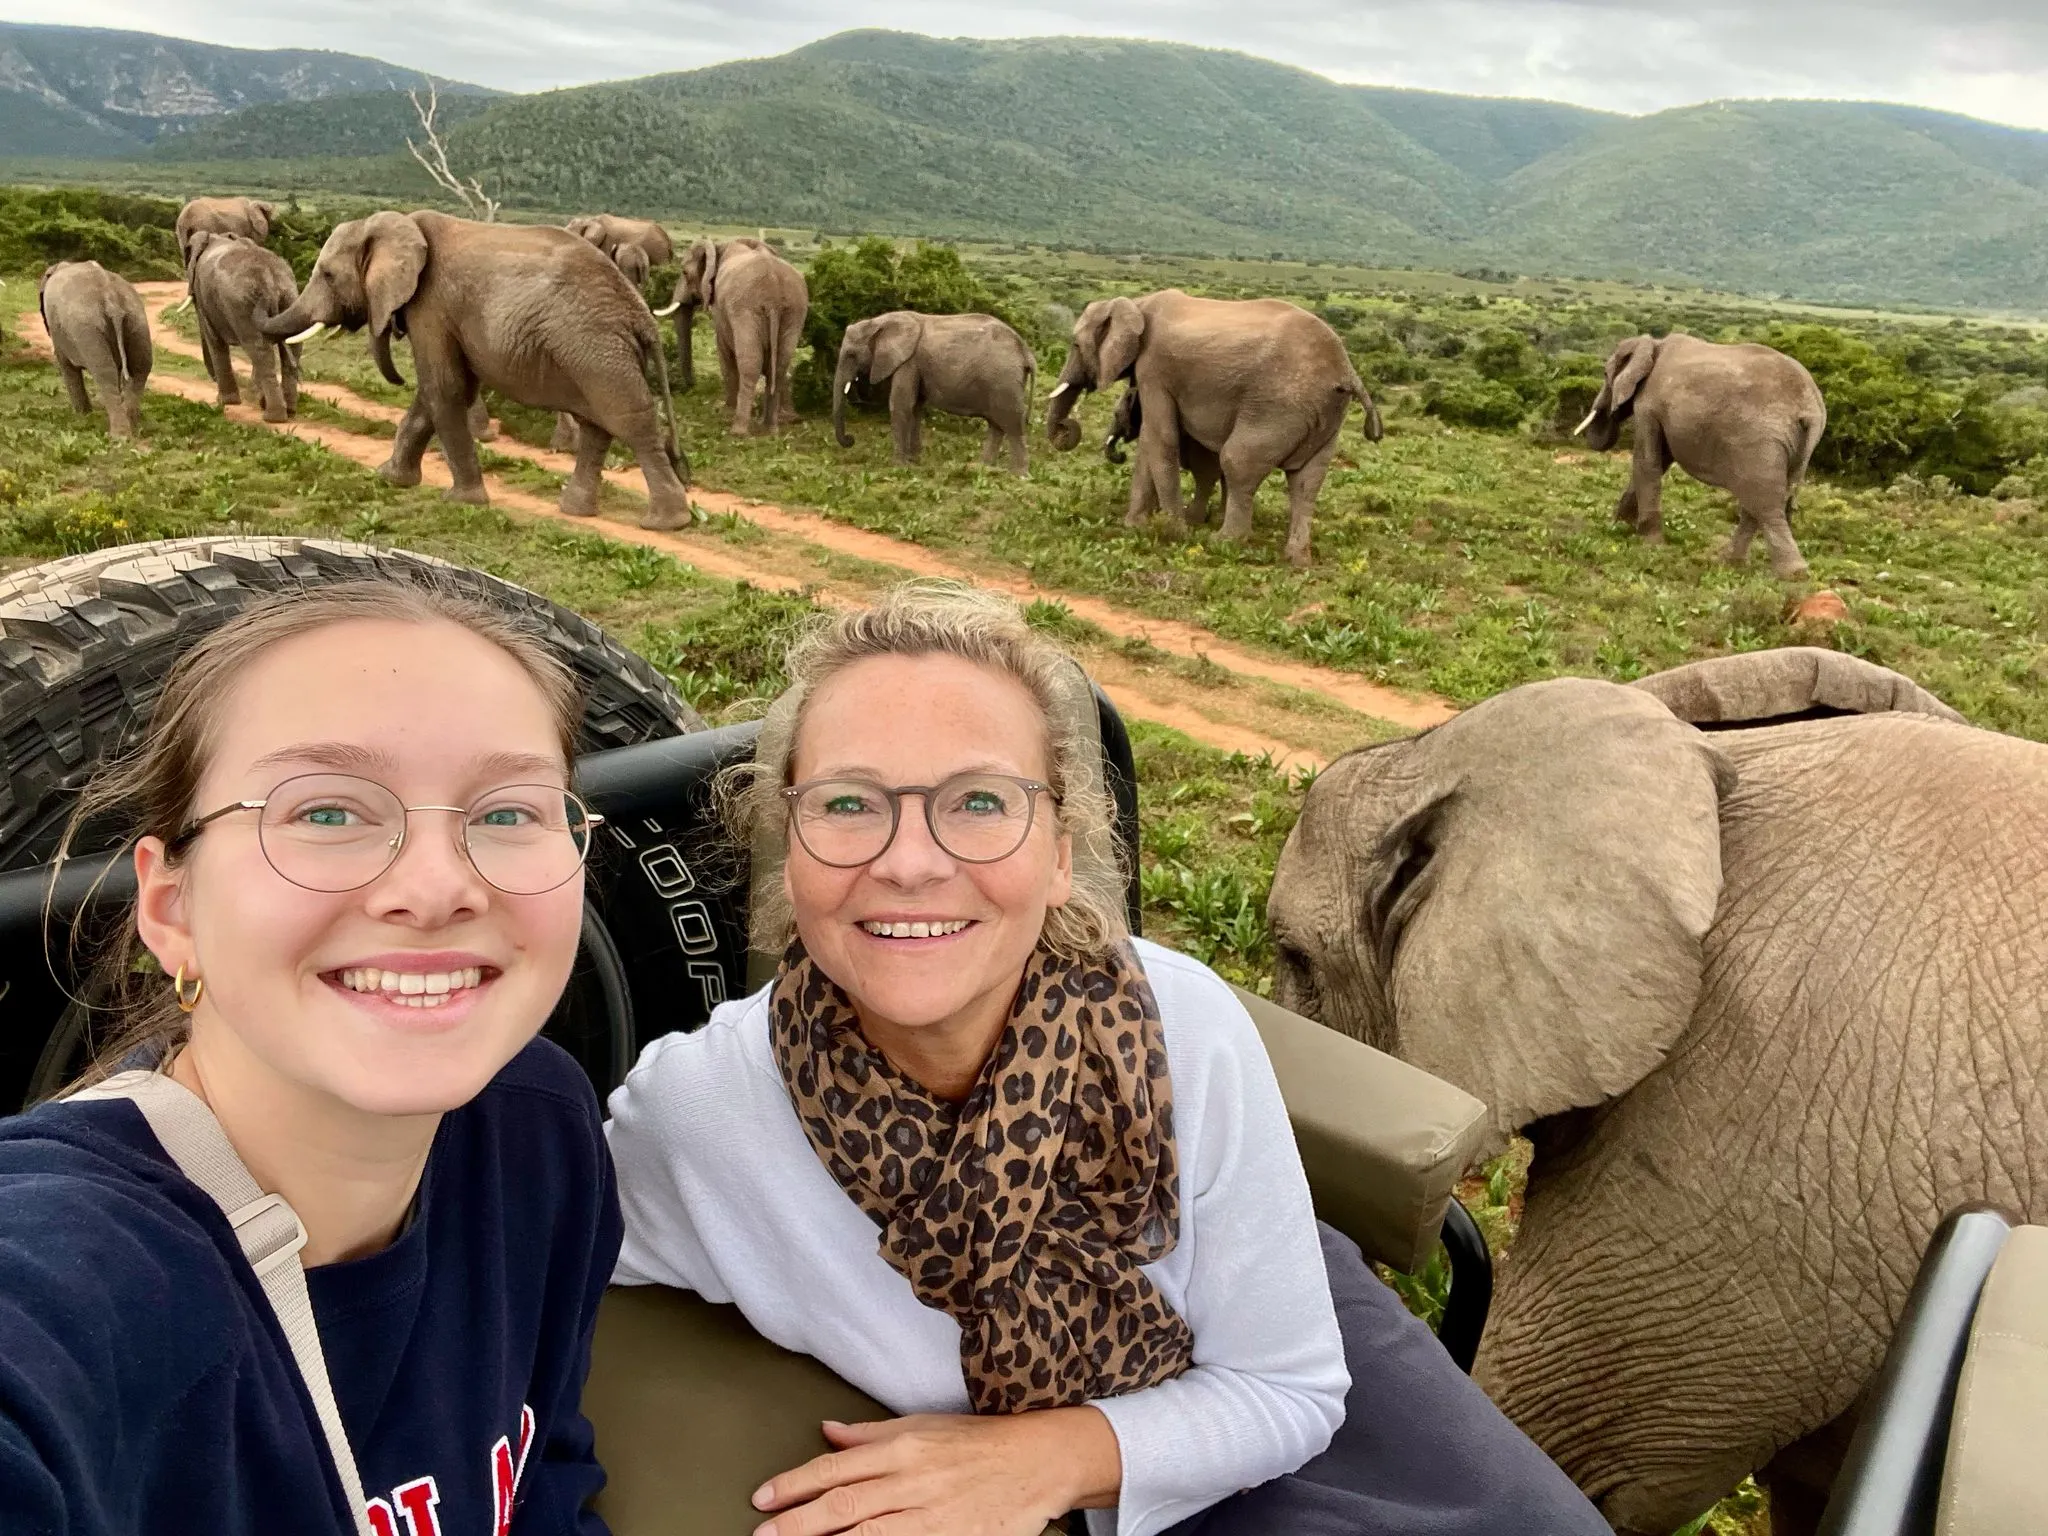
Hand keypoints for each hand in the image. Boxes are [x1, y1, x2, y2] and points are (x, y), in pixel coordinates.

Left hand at [750, 1406, 1120, 1535]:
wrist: (1038, 1461)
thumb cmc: (978, 1442)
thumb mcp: (922, 1425)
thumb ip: (870, 1433)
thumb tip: (827, 1431)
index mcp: (902, 1446)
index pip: (835, 1467)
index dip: (795, 1484)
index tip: (763, 1498)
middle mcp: (911, 1480)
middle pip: (842, 1504)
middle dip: (796, 1522)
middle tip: (762, 1533)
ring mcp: (930, 1515)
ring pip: (866, 1534)